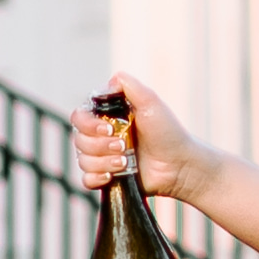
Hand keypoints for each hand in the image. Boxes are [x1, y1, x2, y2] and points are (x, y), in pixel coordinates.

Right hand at [72, 75, 204, 205]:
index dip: (88, 124)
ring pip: (83, 160)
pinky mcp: (108, 177)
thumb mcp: (151, 102)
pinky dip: (95, 177)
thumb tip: (112, 78)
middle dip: (99, 145)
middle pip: (79, 139)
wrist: (179, 165)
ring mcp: (105, 157)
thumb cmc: (168, 132)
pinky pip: (86, 179)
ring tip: (125, 162)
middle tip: (122, 146)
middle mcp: (103, 136)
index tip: (108, 129)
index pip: (80, 117)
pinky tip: (111, 176)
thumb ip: (130, 86)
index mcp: (109, 117)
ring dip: (103, 162)